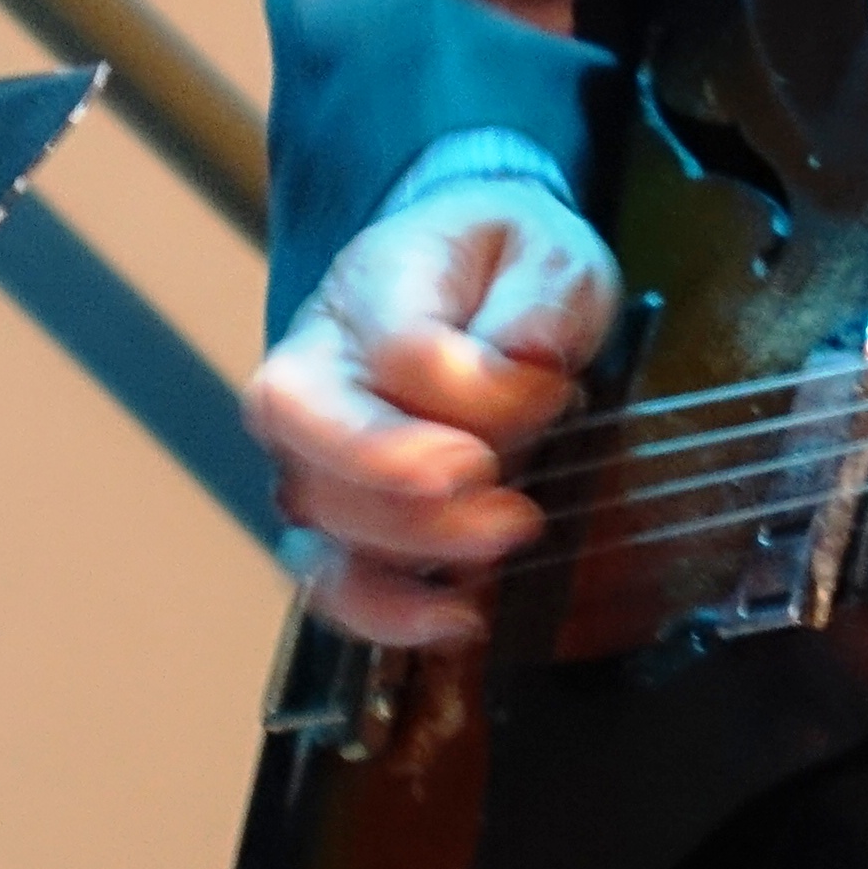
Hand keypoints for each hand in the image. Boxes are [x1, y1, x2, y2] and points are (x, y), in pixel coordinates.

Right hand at [242, 174, 622, 646]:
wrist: (472, 279)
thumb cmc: (506, 265)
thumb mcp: (548, 251)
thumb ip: (539, 298)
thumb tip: (529, 356)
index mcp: (370, 287)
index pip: (398, 351)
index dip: (475, 390)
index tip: (554, 392)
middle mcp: (316, 369)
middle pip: (326, 446)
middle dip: (422, 498)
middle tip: (517, 512)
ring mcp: (313, 448)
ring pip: (320, 521)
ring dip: (414, 553)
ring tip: (502, 551)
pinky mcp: (333, 512)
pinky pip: (327, 578)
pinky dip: (383, 613)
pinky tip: (458, 618)